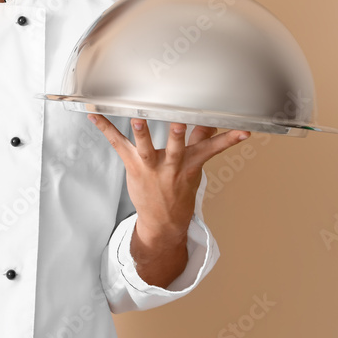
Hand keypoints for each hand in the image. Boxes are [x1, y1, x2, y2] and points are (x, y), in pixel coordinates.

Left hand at [85, 115, 249, 241]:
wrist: (163, 222)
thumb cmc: (178, 191)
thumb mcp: (194, 168)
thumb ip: (200, 142)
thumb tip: (212, 122)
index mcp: (190, 164)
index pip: (212, 149)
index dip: (229, 140)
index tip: (243, 131)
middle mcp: (171, 166)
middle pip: (176, 148)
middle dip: (178, 136)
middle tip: (179, 123)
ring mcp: (151, 167)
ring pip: (146, 149)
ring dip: (142, 134)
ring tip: (137, 119)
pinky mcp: (133, 166)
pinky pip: (117, 144)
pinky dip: (105, 128)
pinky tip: (94, 115)